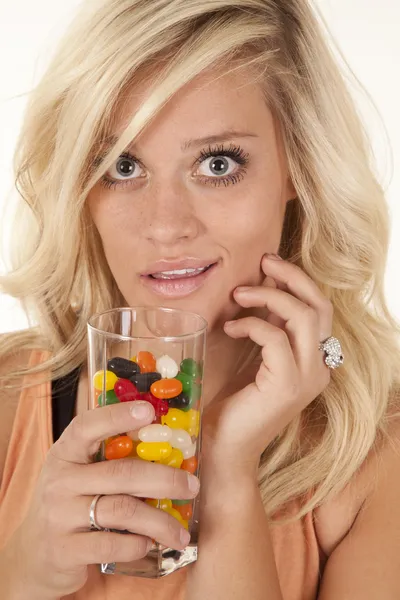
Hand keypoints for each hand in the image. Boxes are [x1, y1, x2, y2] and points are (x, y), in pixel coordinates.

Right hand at [5, 400, 199, 598]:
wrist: (33, 553)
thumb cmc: (70, 502)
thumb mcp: (79, 472)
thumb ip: (110, 456)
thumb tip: (167, 438)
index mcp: (66, 453)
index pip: (87, 427)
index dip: (117, 416)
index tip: (149, 411)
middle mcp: (60, 480)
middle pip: (121, 473)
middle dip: (165, 479)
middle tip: (192, 486)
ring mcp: (60, 515)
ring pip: (122, 510)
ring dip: (160, 521)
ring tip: (179, 532)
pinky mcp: (65, 549)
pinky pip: (111, 544)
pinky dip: (137, 544)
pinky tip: (148, 544)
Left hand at [201, 254, 333, 478]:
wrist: (225, 448)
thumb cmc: (235, 402)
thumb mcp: (255, 355)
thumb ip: (266, 325)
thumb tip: (262, 285)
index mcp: (314, 359)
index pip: (319, 308)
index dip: (297, 280)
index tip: (269, 263)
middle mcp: (319, 368)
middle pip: (320, 306)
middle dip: (292, 276)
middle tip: (264, 261)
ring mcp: (307, 378)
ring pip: (303, 316)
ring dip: (269, 296)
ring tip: (238, 294)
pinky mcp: (287, 385)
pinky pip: (275, 337)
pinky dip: (251, 325)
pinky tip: (231, 327)